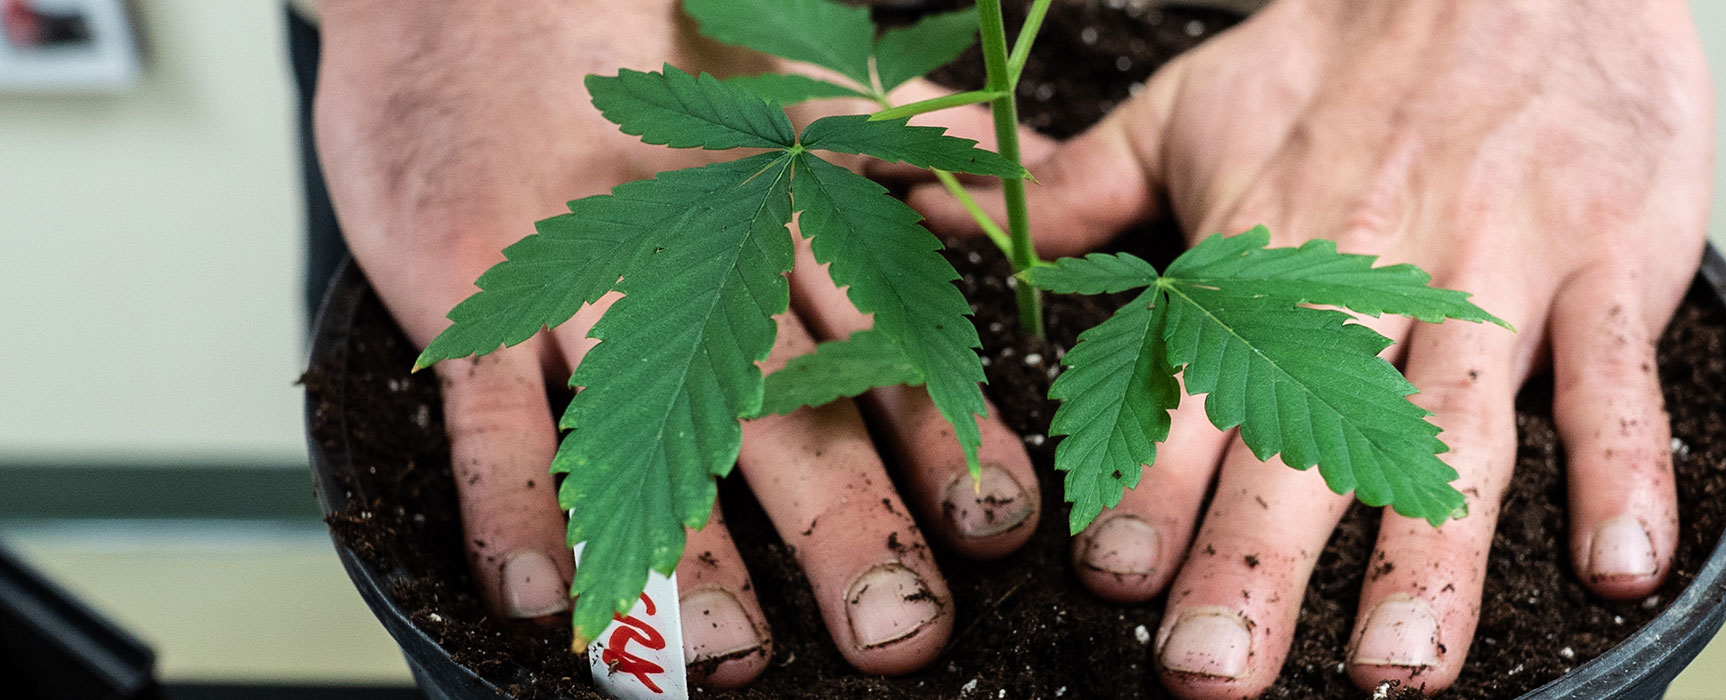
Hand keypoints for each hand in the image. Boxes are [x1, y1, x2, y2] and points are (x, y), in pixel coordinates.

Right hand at [314, 0, 1052, 685]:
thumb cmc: (647, 45)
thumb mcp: (796, 81)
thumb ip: (918, 133)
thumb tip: (1031, 161)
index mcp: (785, 214)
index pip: (885, 336)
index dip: (946, 435)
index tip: (998, 524)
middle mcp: (698, 256)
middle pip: (785, 402)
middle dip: (849, 524)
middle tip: (895, 623)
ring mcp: (582, 278)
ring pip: (644, 421)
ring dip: (689, 545)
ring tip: (730, 650)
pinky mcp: (471, 287)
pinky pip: (488, 407)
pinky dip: (511, 499)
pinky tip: (548, 590)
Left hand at [912, 0, 1711, 694]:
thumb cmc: (1355, 49)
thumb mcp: (1194, 107)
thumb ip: (1082, 188)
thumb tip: (951, 207)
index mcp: (1271, 248)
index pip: (1197, 385)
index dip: (1151, 482)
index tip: (1109, 572)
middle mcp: (1378, 274)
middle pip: (1313, 435)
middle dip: (1257, 560)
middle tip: (1212, 666)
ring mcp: (1500, 271)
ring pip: (1460, 427)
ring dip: (1428, 555)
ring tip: (1393, 667)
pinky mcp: (1612, 262)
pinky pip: (1620, 376)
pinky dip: (1625, 470)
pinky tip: (1618, 566)